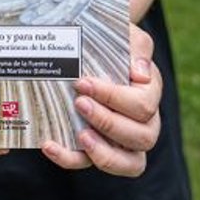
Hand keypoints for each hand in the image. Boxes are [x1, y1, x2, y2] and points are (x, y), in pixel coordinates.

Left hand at [40, 24, 162, 176]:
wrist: (91, 46)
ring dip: (103, 152)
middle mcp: (144, 123)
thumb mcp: (126, 35)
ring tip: (80, 135)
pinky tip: (49, 145)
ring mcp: (123, 141)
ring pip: (129, 163)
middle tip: (79, 102)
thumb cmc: (112, 42)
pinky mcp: (96, 149)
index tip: (84, 82)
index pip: (142, 105)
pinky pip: (91, 164)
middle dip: (108, 122)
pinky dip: (70, 159)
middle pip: (141, 136)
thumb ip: (138, 47)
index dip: (114, 97)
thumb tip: (140, 74)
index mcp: (150, 94)